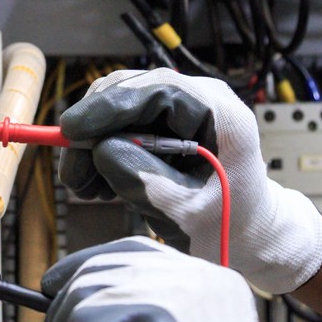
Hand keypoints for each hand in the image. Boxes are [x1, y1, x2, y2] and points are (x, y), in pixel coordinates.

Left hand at [40, 238, 321, 321]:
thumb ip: (145, 319)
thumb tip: (74, 308)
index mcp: (208, 280)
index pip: (132, 252)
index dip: (85, 268)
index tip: (54, 289)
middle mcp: (192, 277)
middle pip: (97, 272)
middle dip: (62, 317)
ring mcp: (174, 294)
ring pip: (81, 302)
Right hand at [58, 69, 321, 294]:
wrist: (249, 231)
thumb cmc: (230, 224)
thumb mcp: (186, 211)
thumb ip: (145, 179)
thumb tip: (100, 150)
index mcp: (221, 114)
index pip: (157, 90)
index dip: (108, 107)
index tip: (72, 130)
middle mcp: (200, 99)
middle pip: (130, 91)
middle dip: (93, 129)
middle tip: (73, 173)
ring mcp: (182, 108)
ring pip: (119, 107)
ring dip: (93, 143)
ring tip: (85, 186)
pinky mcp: (165, 122)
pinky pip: (123, 123)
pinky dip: (102, 149)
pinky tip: (98, 182)